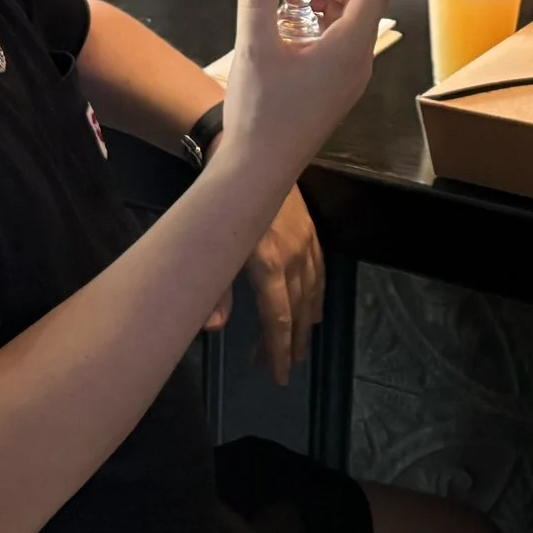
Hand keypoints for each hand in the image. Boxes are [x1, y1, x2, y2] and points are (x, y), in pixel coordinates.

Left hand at [205, 183, 324, 384]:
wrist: (246, 155)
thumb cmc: (219, 202)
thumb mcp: (212, 245)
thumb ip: (214, 289)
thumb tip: (214, 328)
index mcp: (268, 264)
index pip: (277, 318)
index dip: (278, 351)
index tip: (278, 377)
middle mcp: (293, 257)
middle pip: (297, 311)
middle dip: (292, 343)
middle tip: (287, 369)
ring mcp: (306, 243)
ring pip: (312, 293)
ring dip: (305, 324)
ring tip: (301, 348)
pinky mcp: (311, 231)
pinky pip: (320, 271)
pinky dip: (319, 295)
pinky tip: (315, 311)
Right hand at [222, 0, 388, 181]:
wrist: (259, 169)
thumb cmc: (262, 112)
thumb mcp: (255, 46)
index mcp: (350, 48)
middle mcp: (359, 62)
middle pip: (364, 4)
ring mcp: (348, 80)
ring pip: (351, 25)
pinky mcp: (334, 91)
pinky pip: (340, 44)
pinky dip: (323, 21)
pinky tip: (291, 19)